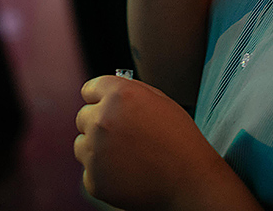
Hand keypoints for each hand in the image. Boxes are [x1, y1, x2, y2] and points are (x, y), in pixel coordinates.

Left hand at [74, 75, 223, 210]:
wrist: (190, 182)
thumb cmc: (179, 140)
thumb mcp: (159, 101)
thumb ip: (129, 91)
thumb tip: (105, 91)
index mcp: (118, 95)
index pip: (89, 90)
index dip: (100, 99)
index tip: (105, 107)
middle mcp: (101, 120)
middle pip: (82, 116)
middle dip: (98, 123)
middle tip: (122, 136)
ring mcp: (95, 152)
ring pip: (81, 144)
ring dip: (97, 148)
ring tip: (127, 156)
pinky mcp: (94, 179)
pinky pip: (89, 171)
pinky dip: (103, 173)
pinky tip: (127, 173)